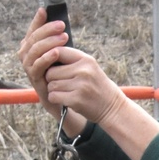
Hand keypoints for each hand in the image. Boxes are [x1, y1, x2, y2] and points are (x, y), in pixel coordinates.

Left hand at [18, 9, 124, 128]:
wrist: (112, 107)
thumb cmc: (96, 86)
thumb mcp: (89, 68)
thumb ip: (71, 60)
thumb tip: (46, 53)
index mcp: (86, 60)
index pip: (57, 52)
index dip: (50, 59)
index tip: (52, 67)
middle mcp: (83, 71)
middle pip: (51, 72)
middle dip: (51, 79)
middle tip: (61, 84)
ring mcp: (80, 85)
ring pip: (51, 85)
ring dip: (53, 90)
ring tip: (65, 92)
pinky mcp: (76, 100)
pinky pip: (53, 96)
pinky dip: (55, 99)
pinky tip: (64, 100)